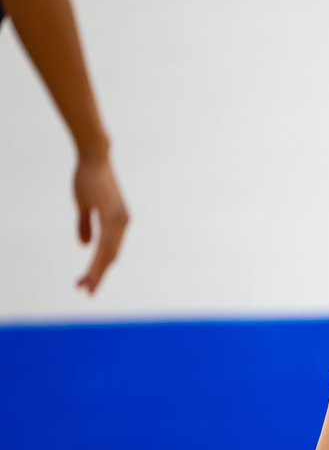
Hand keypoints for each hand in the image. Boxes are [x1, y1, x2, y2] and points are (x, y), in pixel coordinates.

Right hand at [74, 155, 128, 293]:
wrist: (94, 156)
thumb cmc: (89, 177)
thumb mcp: (85, 205)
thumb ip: (86, 225)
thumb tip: (85, 246)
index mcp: (117, 223)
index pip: (109, 252)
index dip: (99, 268)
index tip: (88, 283)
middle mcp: (122, 224)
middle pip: (111, 257)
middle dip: (98, 276)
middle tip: (87, 293)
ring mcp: (119, 221)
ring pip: (108, 254)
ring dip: (97, 272)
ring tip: (86, 287)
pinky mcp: (112, 216)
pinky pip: (106, 243)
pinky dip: (98, 258)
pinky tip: (93, 270)